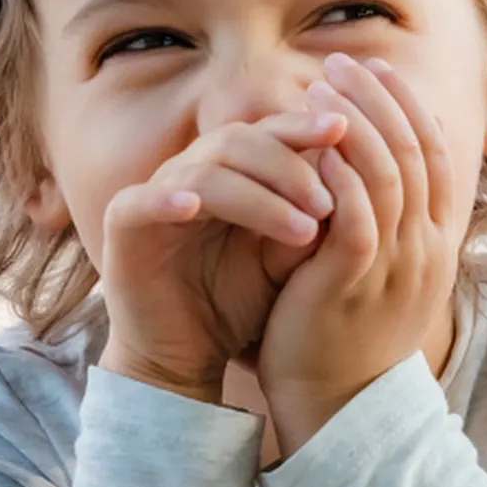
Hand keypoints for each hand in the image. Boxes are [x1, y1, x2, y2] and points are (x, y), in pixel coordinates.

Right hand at [96, 109, 346, 400]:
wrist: (184, 357)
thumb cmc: (238, 304)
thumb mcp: (287, 261)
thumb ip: (315, 222)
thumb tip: (363, 182)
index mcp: (233, 171)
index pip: (269, 133)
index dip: (304, 129)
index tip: (346, 133)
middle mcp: (193, 172)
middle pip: (238, 141)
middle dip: (289, 167)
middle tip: (330, 201)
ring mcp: (156, 194)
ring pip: (204, 172)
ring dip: (257, 196)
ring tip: (302, 229)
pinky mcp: (123, 225)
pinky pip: (142, 201)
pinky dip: (166, 199)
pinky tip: (194, 209)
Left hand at [257, 52, 459, 449]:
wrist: (339, 410)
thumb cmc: (347, 340)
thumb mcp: (378, 275)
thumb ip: (379, 224)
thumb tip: (364, 169)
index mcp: (435, 243)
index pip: (436, 156)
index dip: (408, 106)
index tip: (377, 69)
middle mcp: (426, 248)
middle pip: (416, 153)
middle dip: (381, 100)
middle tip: (345, 62)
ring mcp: (396, 264)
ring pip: (390, 174)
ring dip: (357, 122)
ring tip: (323, 87)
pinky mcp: (355, 280)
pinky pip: (356, 212)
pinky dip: (340, 171)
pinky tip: (315, 141)